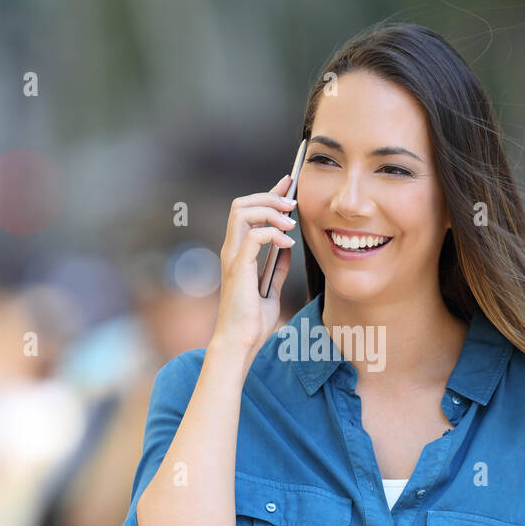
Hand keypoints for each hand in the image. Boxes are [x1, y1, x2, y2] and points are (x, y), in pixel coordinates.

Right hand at [210, 174, 297, 362]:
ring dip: (270, 210)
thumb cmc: (253, 321)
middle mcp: (232, 250)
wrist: (242, 342)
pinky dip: (274, 233)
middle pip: (242, 203)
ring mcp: (233, 257)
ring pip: (242, 211)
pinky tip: (288, 243)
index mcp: (238, 253)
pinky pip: (255, 236)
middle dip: (269, 196)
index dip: (268, 193)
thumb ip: (277, 267)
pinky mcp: (238, 267)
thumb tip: (287, 248)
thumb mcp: (272, 289)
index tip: (288, 183)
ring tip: (290, 221)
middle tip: (292, 202)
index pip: (249, 212)